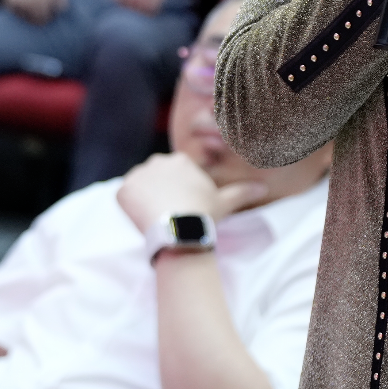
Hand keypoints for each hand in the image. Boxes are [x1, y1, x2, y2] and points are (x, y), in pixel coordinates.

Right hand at [1, 0, 68, 23]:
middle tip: (38, 22)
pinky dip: (10, 4)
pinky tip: (15, 10)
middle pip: (30, 2)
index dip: (46, 12)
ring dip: (20, 12)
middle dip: (34, 16)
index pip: (45, 0)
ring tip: (26, 18)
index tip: (48, 19)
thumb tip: (62, 8)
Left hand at [117, 152, 269, 233]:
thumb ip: (242, 192)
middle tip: (168, 214)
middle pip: (155, 178)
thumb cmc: (203, 213)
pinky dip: (130, 207)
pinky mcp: (123, 189)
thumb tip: (264, 188)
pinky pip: (124, 197)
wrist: (179, 228)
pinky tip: (142, 218)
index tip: (180, 207)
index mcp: (181, 160)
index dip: (176, 192)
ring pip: (139, 186)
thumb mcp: (225, 202)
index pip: (174, 175)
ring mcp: (139, 174)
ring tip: (155, 218)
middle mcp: (158, 160)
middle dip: (159, 193)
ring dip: (144, 199)